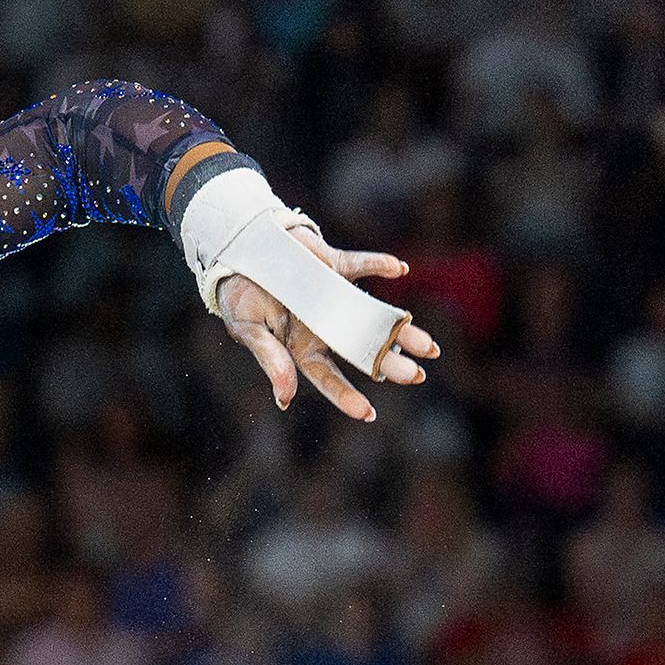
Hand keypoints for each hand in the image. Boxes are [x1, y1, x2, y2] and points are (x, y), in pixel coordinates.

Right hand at [217, 232, 438, 421]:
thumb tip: (285, 399)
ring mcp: (334, 297)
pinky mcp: (335, 266)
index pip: (328, 377)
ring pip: (373, 315)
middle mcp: (325, 325)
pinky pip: (361, 266)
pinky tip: (400, 270)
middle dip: (388, 364)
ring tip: (427, 345)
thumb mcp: (248, 329)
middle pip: (361, 350)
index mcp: (302, 347)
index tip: (369, 414)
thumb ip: (270, 359)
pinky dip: (379, 265)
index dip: (346, 396)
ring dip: (399, 327)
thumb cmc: (238, 297)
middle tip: (416, 376)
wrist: (237, 250)